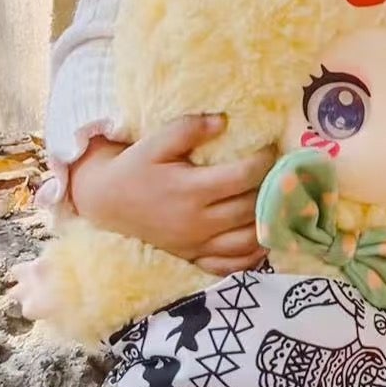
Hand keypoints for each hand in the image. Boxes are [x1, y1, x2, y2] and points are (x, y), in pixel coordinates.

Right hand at [68, 115, 273, 273]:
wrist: (107, 203)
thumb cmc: (135, 169)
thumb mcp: (155, 143)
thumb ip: (188, 129)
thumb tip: (222, 121)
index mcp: (190, 190)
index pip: (242, 177)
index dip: (264, 162)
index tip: (271, 149)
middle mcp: (197, 222)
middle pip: (250, 209)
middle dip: (270, 190)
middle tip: (279, 174)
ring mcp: (197, 244)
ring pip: (247, 241)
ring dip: (267, 223)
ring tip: (276, 202)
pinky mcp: (193, 257)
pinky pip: (231, 265)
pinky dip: (252, 255)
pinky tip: (263, 237)